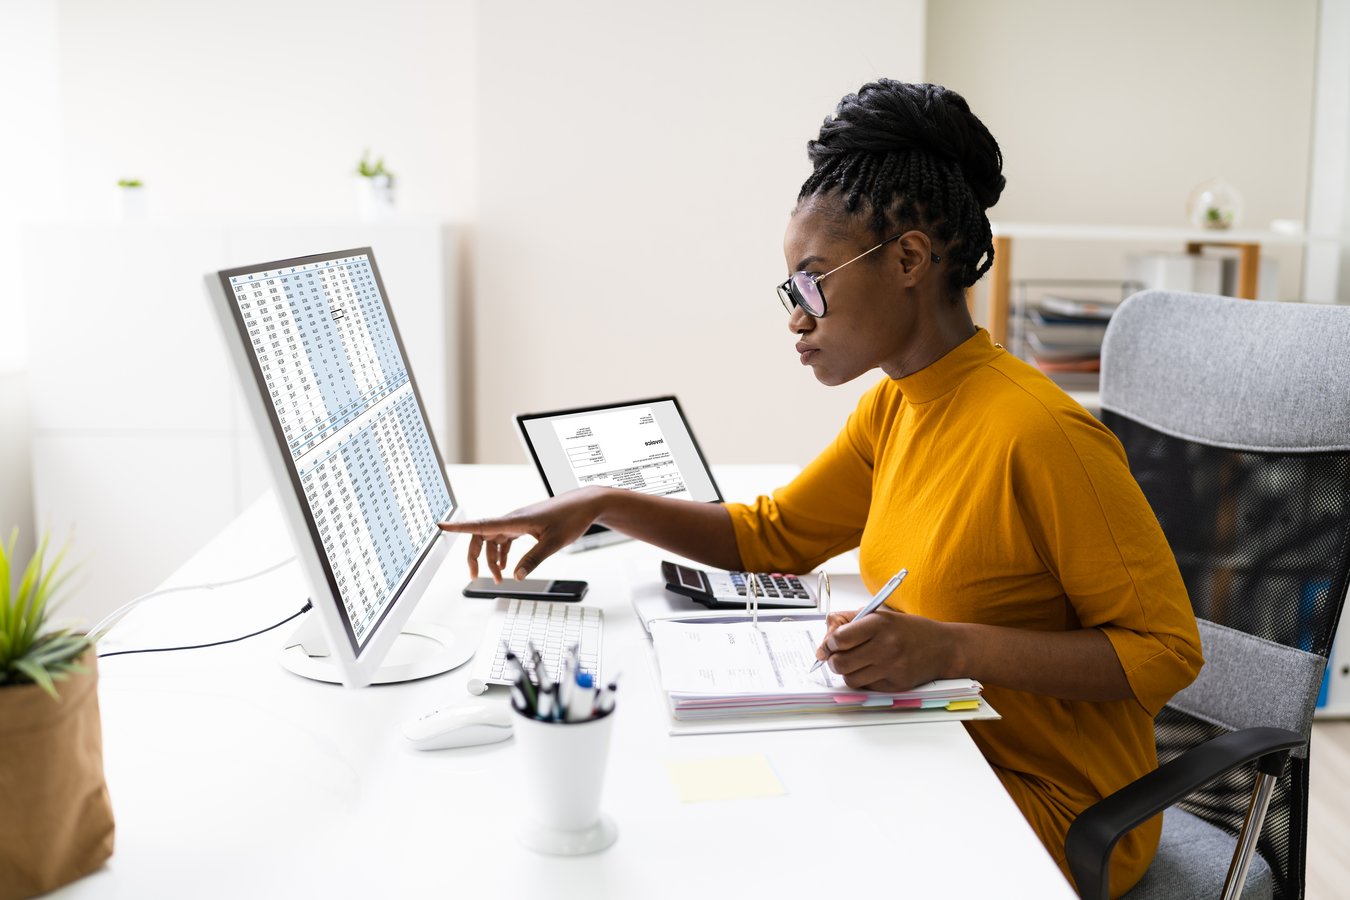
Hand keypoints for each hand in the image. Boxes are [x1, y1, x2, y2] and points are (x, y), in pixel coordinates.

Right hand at [437, 488, 603, 581]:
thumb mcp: (554, 543)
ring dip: (492, 559)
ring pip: (493, 539)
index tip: (440, 526)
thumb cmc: (572, 517)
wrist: (586, 504)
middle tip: (476, 577)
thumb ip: (533, 560)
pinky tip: (507, 566)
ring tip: (498, 578)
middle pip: (482, 536)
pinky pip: (505, 539)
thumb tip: (516, 576)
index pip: (481, 524)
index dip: (459, 527)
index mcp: (515, 520)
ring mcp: (518, 521)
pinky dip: (502, 553)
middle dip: (476, 556)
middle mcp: (513, 519)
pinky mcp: (525, 524)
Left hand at [815, 607, 953, 691]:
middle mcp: (886, 646)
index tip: (831, 643)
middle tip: (837, 657)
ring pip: (850, 679)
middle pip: (840, 662)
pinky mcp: (897, 685)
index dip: (830, 642)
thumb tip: (824, 641)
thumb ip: (848, 621)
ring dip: (847, 672)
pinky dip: (864, 680)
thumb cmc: (908, 629)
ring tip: (856, 663)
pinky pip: (866, 688)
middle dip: (833, 660)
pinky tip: (873, 670)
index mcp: (879, 624)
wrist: (943, 647)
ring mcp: (892, 668)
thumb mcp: (879, 614)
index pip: (839, 638)